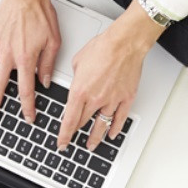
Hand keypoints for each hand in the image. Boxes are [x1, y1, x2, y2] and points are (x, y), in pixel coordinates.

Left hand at [56, 1, 163, 151]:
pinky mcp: (126, 98)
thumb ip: (76, 77)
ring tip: (91, 145)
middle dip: (76, 133)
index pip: (69, 121)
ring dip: (95, 137)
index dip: (64, 135)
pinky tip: (112, 134)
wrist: (124, 43)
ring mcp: (112, 100)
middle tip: (72, 140)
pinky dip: (115, 128)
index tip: (62, 143)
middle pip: (83, 123)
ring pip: (101, 125)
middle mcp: (95, 99)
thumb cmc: (103, 47)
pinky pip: (120, 118)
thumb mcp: (78, 61)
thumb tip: (77, 81)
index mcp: (80, 91)